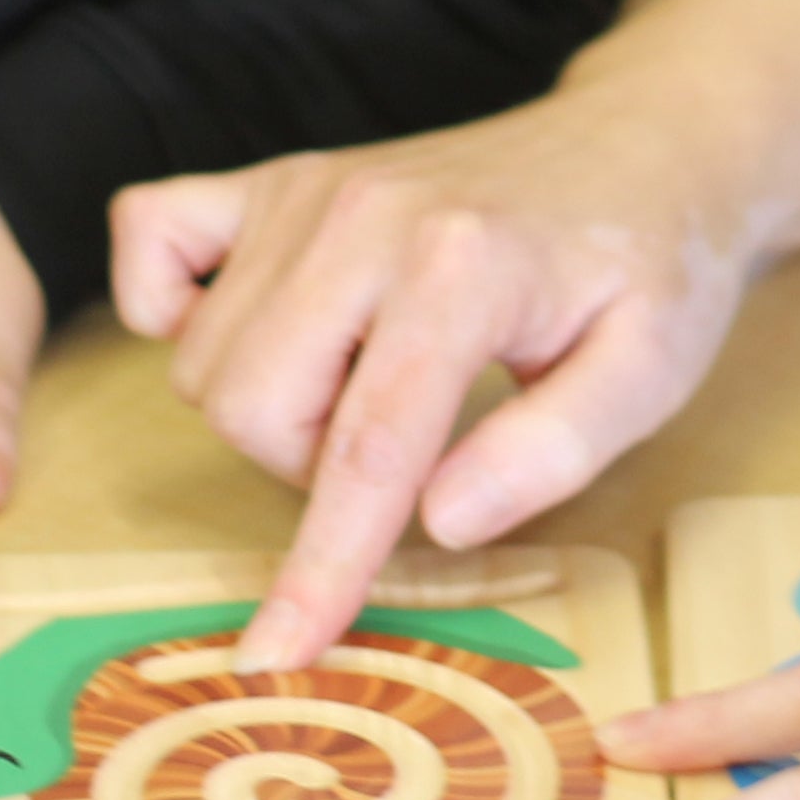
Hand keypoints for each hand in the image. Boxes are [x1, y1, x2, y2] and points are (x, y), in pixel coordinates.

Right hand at [110, 81, 751, 668]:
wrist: (638, 144)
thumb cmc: (650, 263)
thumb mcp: (650, 370)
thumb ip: (551, 451)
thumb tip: (441, 523)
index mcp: (460, 266)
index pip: (368, 447)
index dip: (322, 567)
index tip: (276, 655)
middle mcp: (365, 215)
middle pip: (253, 404)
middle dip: (310, 471)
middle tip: (408, 452)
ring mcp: (309, 188)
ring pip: (205, 355)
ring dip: (267, 409)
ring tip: (367, 388)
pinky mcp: (278, 178)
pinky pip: (150, 233)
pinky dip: (167, 300)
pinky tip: (243, 327)